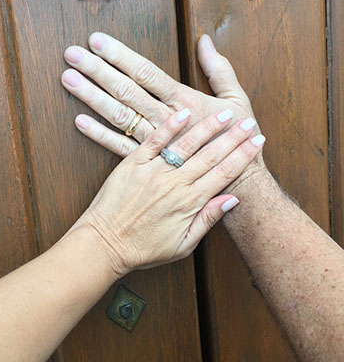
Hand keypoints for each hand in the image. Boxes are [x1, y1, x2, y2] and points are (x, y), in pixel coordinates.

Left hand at [61, 33, 262, 179]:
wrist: (238, 187)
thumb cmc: (236, 140)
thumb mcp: (238, 100)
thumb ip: (220, 70)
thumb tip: (205, 41)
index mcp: (186, 103)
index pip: (147, 74)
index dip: (121, 56)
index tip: (99, 41)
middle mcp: (165, 121)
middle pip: (126, 91)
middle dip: (98, 70)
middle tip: (72, 54)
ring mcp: (154, 143)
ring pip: (118, 116)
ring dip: (92, 96)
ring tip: (69, 78)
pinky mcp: (148, 163)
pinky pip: (120, 147)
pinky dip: (99, 135)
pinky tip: (79, 120)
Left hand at [75, 108, 264, 276]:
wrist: (104, 244)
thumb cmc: (143, 249)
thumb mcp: (183, 245)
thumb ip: (208, 219)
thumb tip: (232, 200)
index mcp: (190, 203)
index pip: (224, 174)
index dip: (243, 157)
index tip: (258, 142)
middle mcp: (175, 184)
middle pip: (211, 156)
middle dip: (234, 138)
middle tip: (250, 123)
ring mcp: (154, 171)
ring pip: (187, 144)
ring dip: (208, 127)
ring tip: (225, 113)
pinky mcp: (133, 163)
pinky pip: (154, 140)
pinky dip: (169, 126)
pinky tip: (184, 112)